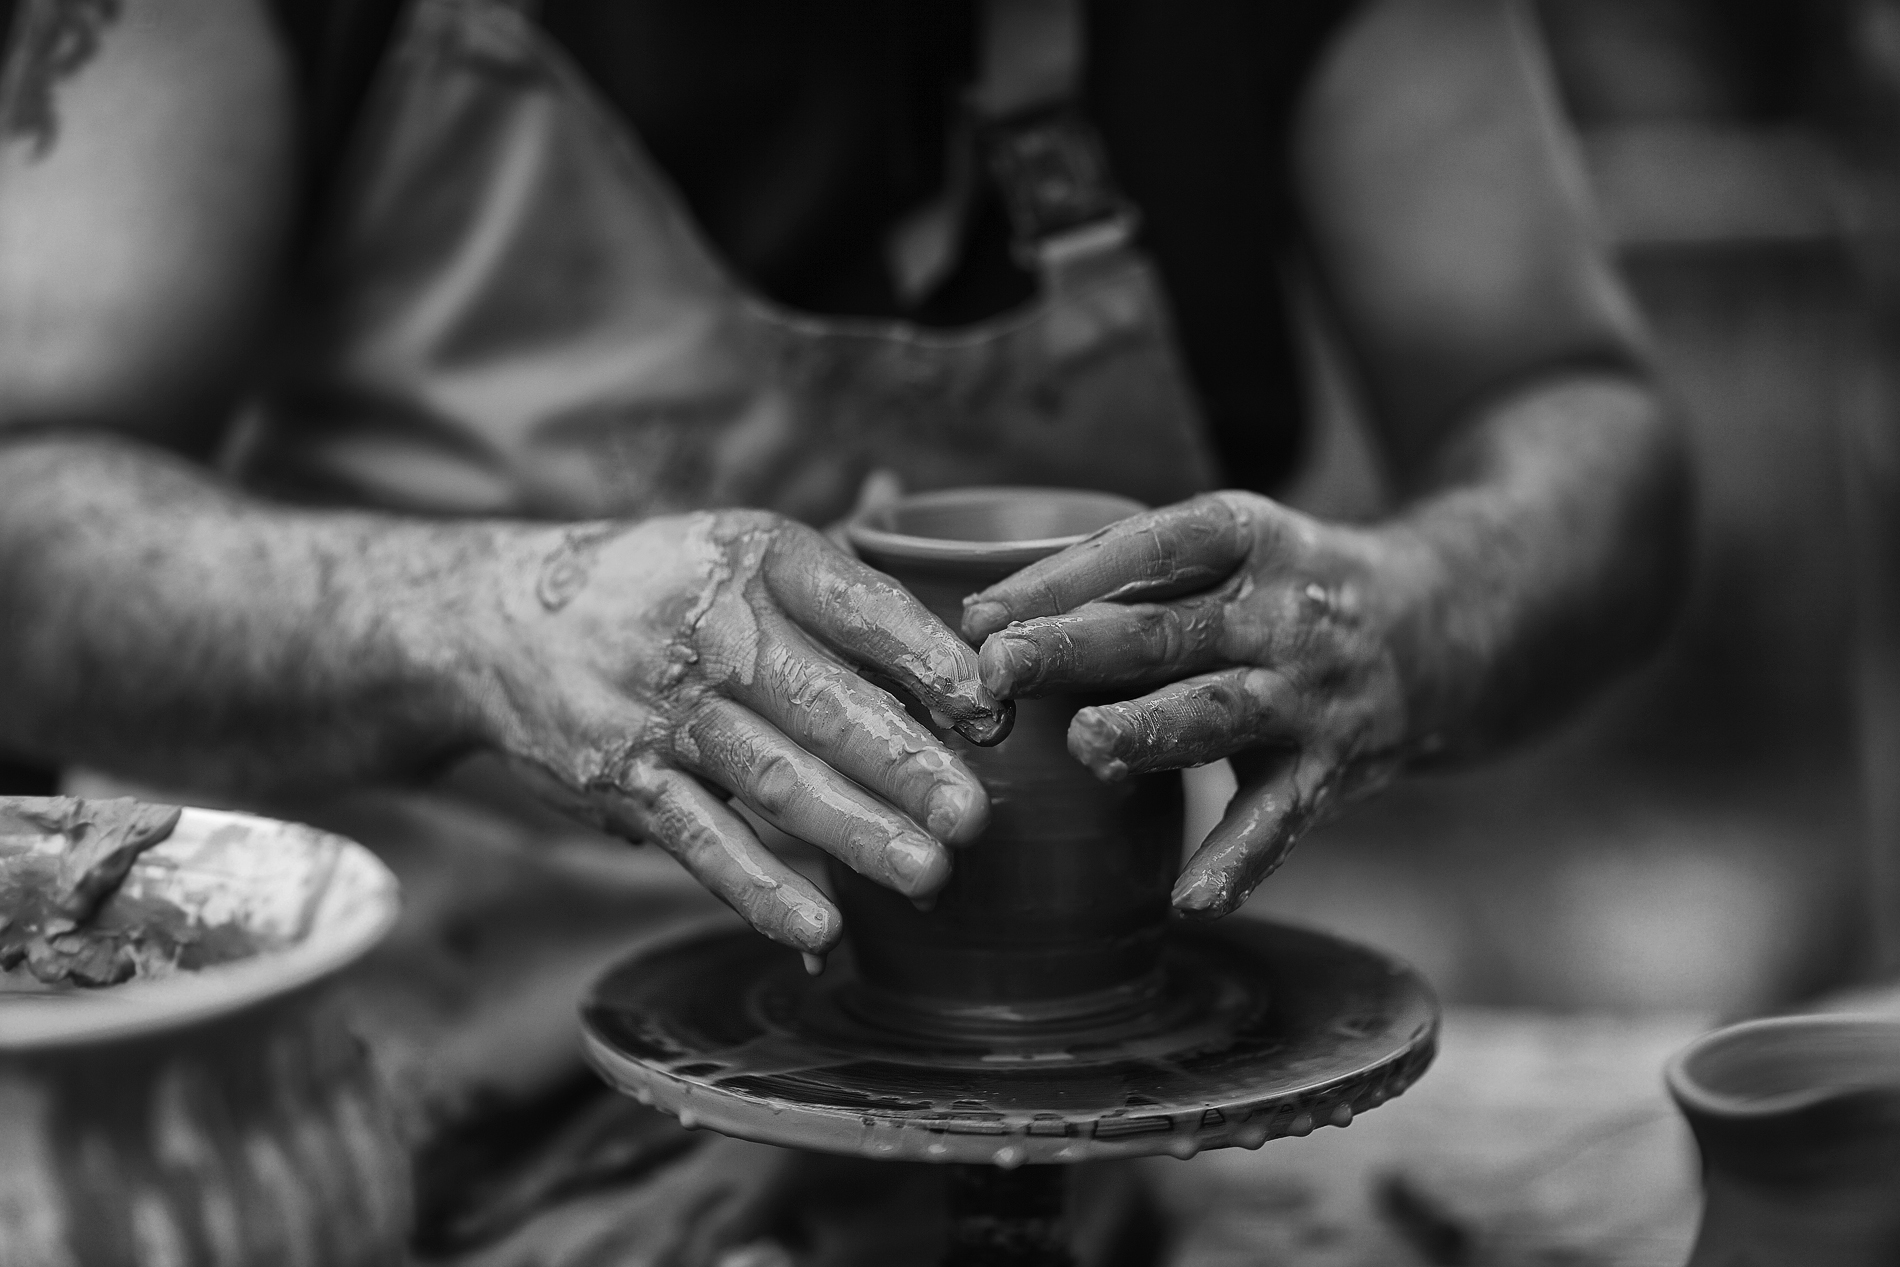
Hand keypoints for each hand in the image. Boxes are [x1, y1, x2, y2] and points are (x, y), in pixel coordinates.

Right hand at [468, 510, 1011, 953]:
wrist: (494, 622)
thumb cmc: (659, 590)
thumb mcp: (741, 549)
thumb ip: (845, 570)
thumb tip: (944, 559)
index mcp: (760, 558)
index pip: (859, 605)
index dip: (928, 658)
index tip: (991, 709)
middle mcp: (711, 628)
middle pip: (823, 701)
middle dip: (903, 762)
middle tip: (973, 815)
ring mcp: (663, 710)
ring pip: (772, 778)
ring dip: (853, 832)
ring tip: (928, 874)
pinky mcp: (622, 782)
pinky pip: (701, 840)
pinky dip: (758, 888)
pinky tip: (820, 928)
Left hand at [961, 491, 1414, 917]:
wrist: (1439, 625)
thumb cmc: (1280, 588)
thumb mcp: (1226, 548)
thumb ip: (1125, 577)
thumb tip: (979, 621)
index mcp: (1246, 537)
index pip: (1150, 545)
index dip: (1065, 577)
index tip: (981, 614)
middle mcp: (1283, 612)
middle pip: (1172, 631)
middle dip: (1082, 649)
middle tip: (1000, 669)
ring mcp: (1312, 693)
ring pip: (1223, 714)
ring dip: (1153, 731)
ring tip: (1088, 747)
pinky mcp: (1336, 768)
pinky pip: (1281, 819)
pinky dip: (1239, 861)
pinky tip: (1188, 897)